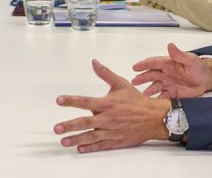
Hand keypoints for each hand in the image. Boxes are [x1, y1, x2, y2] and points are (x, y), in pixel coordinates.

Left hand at [54, 59, 171, 152]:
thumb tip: (94, 62)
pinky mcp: (117, 141)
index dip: (72, 101)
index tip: (59, 100)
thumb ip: (105, 74)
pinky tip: (80, 149)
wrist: (155, 118)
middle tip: (56, 128)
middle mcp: (108, 118)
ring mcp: (112, 131)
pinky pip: (101, 145)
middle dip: (69, 125)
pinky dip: (90, 147)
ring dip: (76, 139)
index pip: (86, 101)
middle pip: (85, 122)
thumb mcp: (121, 84)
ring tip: (63, 141)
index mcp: (107, 104)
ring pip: (91, 136)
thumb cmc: (137, 100)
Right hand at [130, 43, 211, 98]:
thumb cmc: (199, 68)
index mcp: (168, 63)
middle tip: (134, 81)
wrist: (206, 81)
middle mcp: (165, 73)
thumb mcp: (191, 60)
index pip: (154, 63)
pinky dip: (157, 98)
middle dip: (142, 78)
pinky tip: (153, 101)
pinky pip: (162, 95)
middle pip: (151, 75)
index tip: (135, 67)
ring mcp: (167, 83)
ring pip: (155, 86)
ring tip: (144, 93)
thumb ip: (180, 54)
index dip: (144, 64)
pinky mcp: (171, 93)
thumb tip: (170, 45)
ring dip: (149, 89)